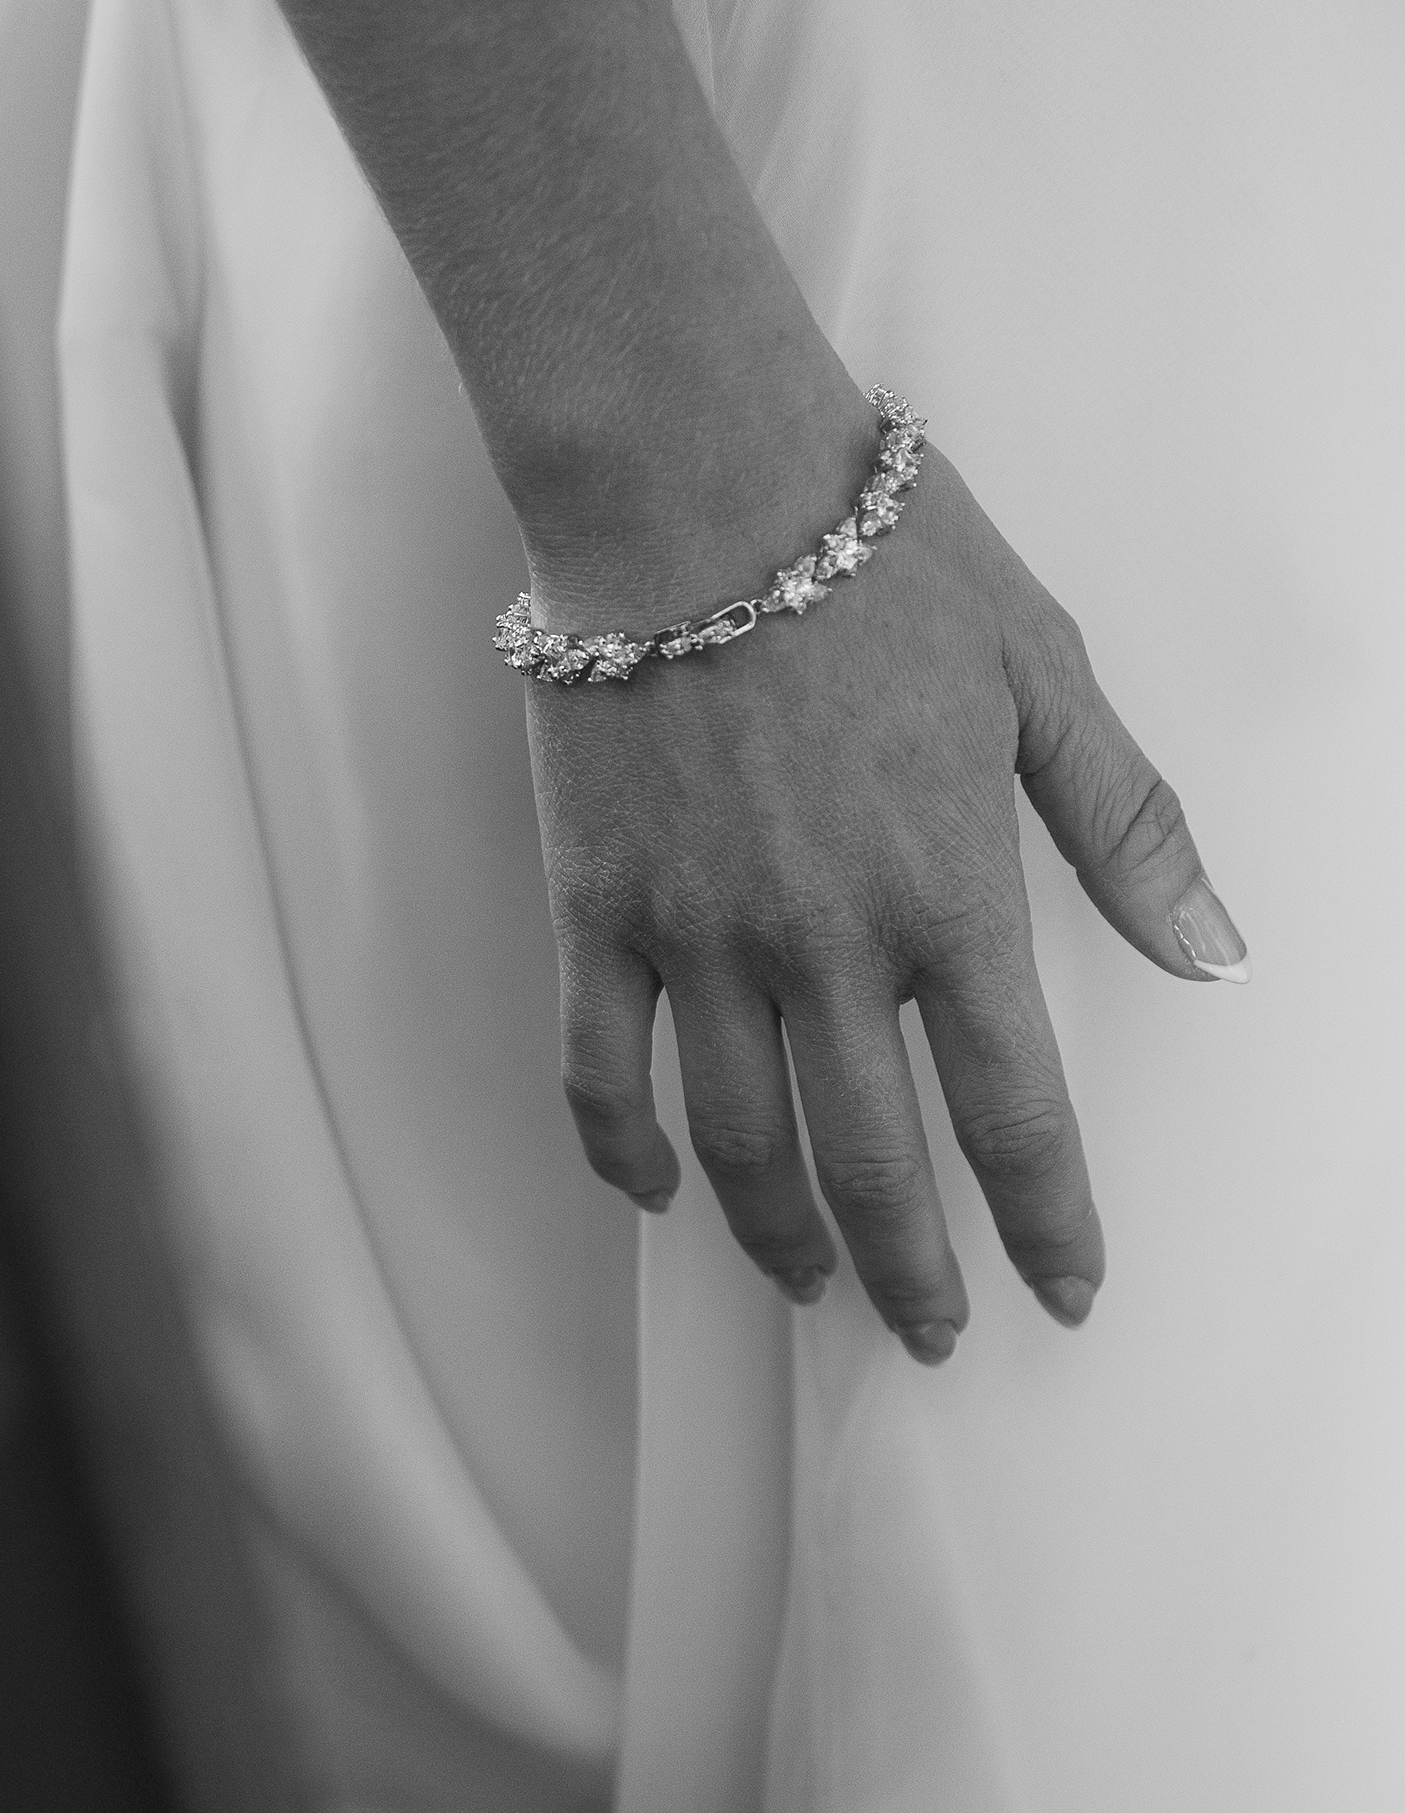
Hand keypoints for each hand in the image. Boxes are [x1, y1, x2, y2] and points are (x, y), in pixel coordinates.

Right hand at [526, 421, 1246, 1356]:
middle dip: (914, 1271)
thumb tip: (1217, 953)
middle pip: (874, 1164)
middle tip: (931, 1333)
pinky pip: (598, 1069)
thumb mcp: (1043, 674)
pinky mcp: (596, 908)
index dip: (1047, 1223)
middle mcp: (826, 946)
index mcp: (951, 895)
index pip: (1016, 1114)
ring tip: (810, 1286)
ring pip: (738, 1142)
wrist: (690, 479)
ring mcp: (698, 938)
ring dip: (782, 1238)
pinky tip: (658, 1196)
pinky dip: (624, 1153)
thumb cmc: (879, 560)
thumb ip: (1127, 825)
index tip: (1067, 1294)